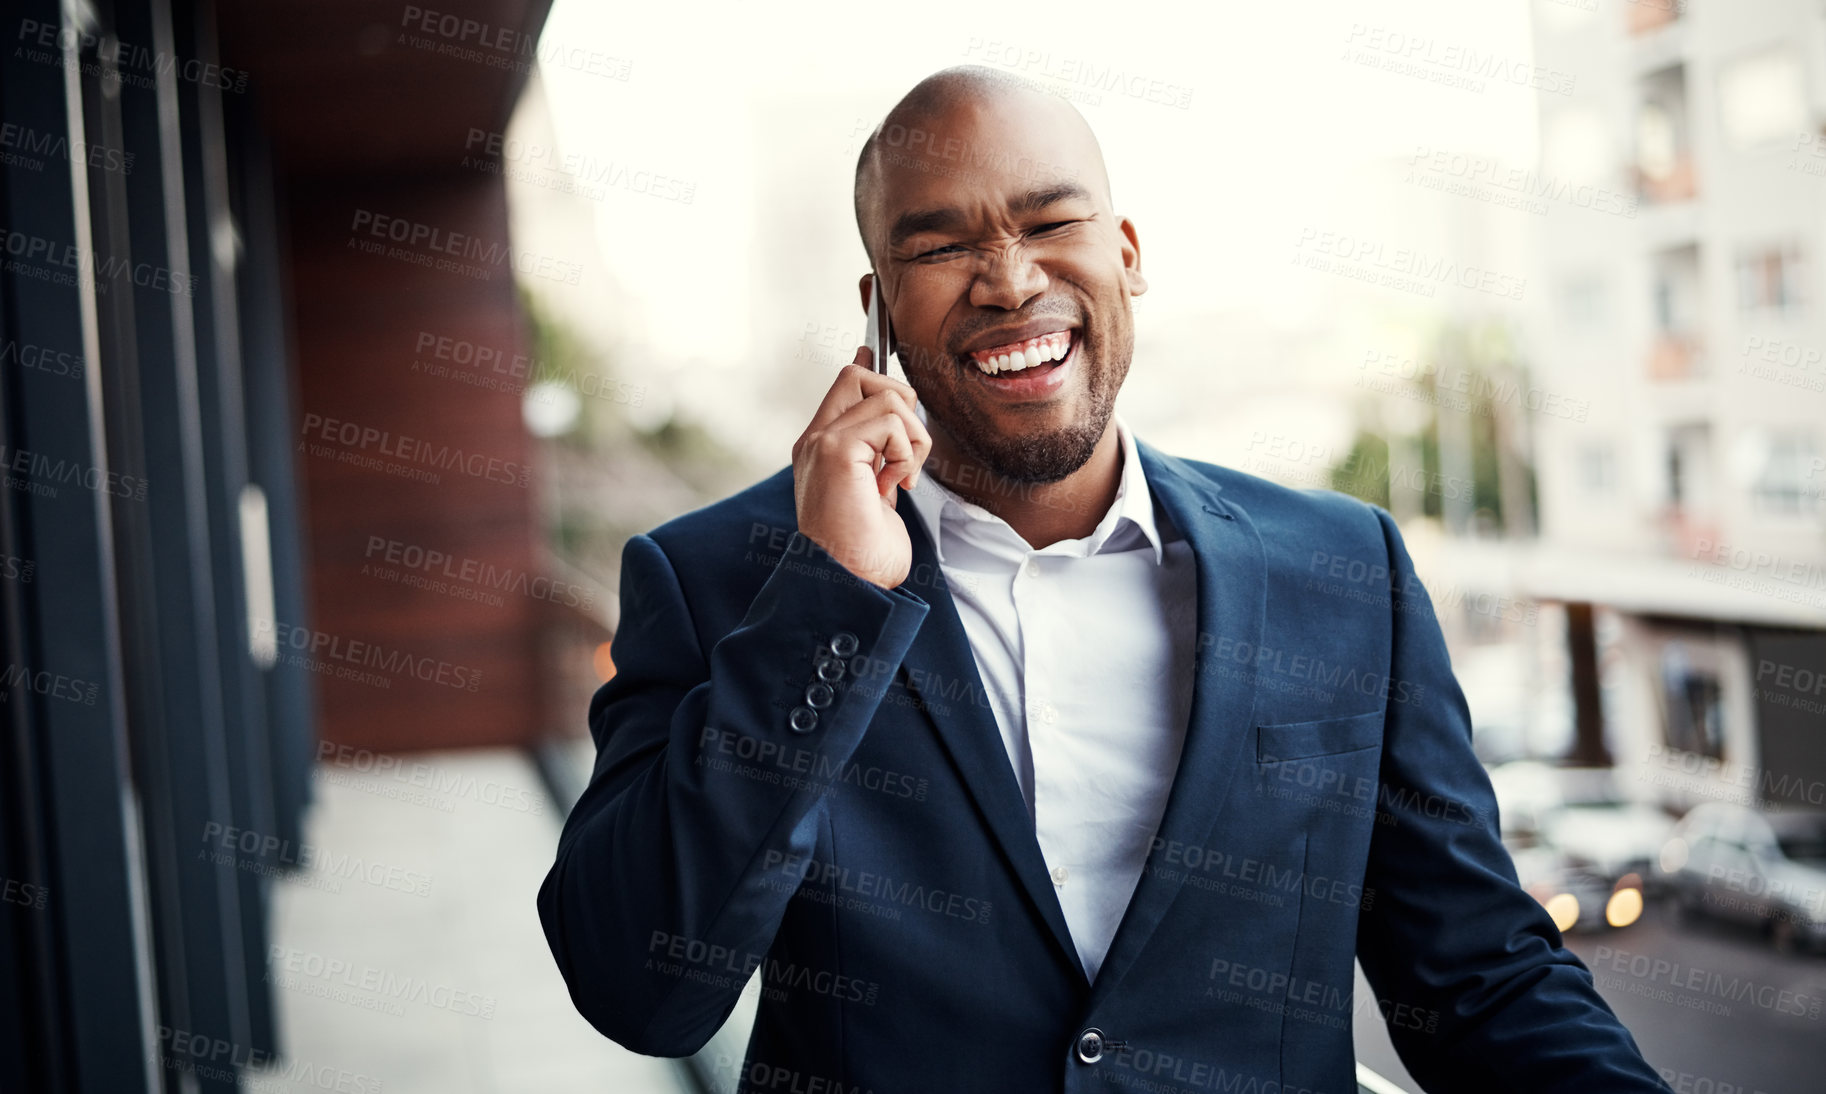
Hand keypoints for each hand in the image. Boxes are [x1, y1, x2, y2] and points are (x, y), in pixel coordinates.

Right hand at [790, 349, 932, 587]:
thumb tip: (895, 416)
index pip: (844, 385)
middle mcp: (814, 441)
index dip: (869, 366)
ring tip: (901, 478)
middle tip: (905, 453)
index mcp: (820, 450)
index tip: (878, 348)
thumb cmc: (866, 554)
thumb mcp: (877, 495)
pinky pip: (891, 422)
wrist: (849, 586)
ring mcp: (821, 443)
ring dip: (912, 438)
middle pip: (859, 374)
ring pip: (885, 395)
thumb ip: (880, 456)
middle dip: (900, 402)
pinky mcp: (835, 451)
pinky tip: (895, 485)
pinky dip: (907, 453)